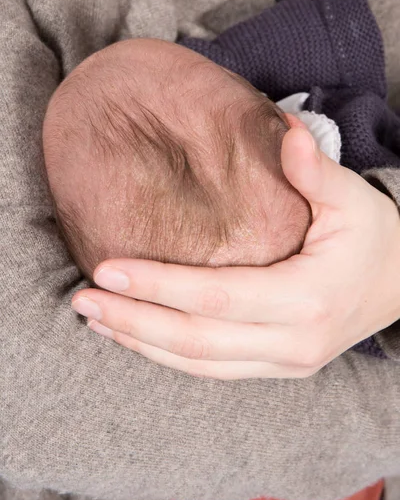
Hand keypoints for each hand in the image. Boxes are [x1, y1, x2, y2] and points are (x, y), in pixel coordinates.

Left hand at [72, 127, 399, 378]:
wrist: (399, 284)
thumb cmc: (371, 237)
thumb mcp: (352, 199)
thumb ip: (316, 170)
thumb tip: (286, 129)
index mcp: (308, 298)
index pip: (219, 297)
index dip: (160, 286)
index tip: (107, 269)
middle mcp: (293, 342)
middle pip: (198, 341)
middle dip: (135, 322)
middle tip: (83, 301)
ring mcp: (284, 362)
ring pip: (199, 364)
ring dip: (143, 344)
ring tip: (97, 320)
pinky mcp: (275, 367)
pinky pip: (212, 370)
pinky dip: (168, 356)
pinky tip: (136, 337)